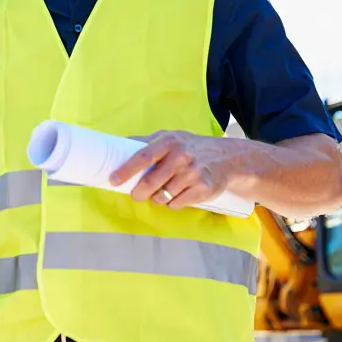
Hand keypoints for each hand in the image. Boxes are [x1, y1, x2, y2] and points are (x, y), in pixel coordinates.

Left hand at [109, 130, 234, 209]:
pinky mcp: (202, 189)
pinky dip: (172, 203)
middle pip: (151, 181)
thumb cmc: (193, 147)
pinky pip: (176, 204)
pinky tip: (177, 195)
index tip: (114, 180)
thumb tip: (119, 145)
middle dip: (139, 192)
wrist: (228, 158)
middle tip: (136, 194)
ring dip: (158, 198)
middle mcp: (181, 156)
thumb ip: (146, 142)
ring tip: (162, 191)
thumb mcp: (172, 137)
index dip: (126, 170)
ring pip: (163, 196)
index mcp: (170, 142)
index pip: (143, 156)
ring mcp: (193, 174)